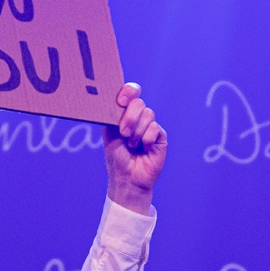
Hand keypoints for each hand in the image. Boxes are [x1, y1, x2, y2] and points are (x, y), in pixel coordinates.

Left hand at [103, 82, 165, 214]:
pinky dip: (146, 139)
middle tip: (124, 133)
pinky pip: (155, 128)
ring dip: (137, 132)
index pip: (130, 93)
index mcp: (124, 114)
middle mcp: (138, 117)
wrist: (128, 178)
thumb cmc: (116, 157)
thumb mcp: (109, 134)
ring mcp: (150, 126)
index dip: (128, 91)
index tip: (122, 101)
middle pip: (139, 102)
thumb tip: (117, 100)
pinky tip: (143, 149)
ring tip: (133, 146)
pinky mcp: (160, 136)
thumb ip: (113, 115)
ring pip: (148, 114)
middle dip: (130, 117)